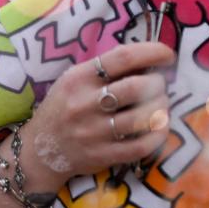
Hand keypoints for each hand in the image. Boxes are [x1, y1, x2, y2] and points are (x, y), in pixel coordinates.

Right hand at [17, 42, 176, 184]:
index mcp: (78, 78)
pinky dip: (158, 134)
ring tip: (160, 105)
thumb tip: (145, 59)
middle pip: (137, 87)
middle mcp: (85, 103)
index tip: (167, 55)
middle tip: (159, 86)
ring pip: (143, 117)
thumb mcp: (72, 80)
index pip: (122, 57)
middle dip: (158, 84)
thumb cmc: (62, 108)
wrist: (40, 150)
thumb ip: (103, 69)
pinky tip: (159, 127)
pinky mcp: (104, 155)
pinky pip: (142, 146)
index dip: (151, 52)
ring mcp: (94, 132)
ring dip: (161, 108)